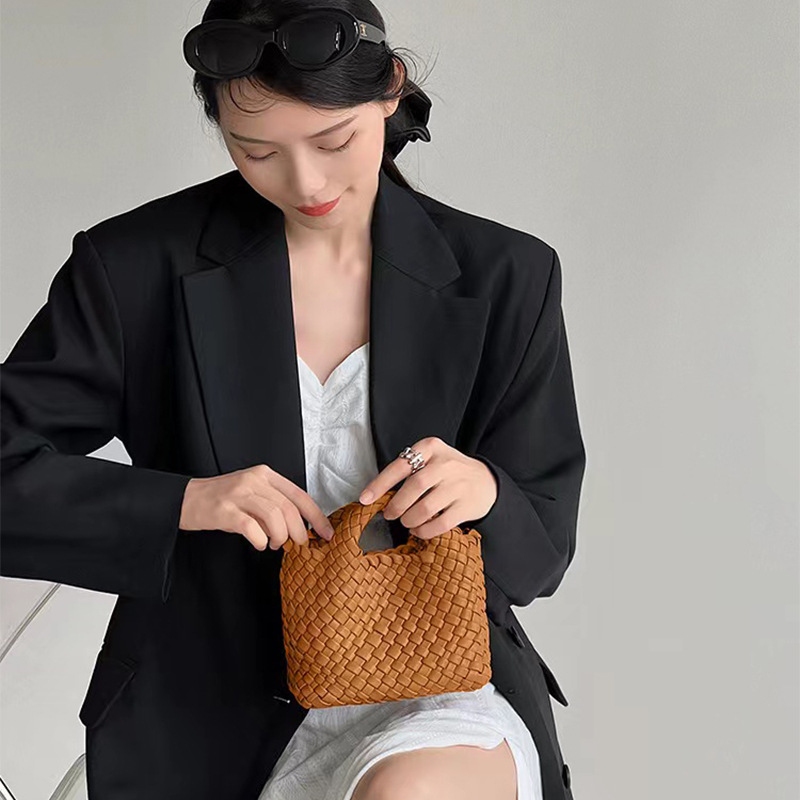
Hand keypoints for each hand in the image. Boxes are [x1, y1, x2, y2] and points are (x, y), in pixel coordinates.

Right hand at [179, 464, 334, 549]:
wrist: (186, 500)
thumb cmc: (223, 501)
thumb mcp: (252, 494)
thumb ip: (275, 505)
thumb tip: (301, 528)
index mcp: (265, 475)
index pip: (300, 495)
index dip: (317, 516)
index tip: (327, 533)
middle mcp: (254, 480)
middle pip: (289, 508)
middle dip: (299, 532)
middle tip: (297, 544)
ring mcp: (238, 494)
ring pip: (274, 517)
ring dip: (280, 537)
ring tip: (274, 544)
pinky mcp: (225, 510)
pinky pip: (252, 528)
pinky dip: (260, 540)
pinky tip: (258, 543)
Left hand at [358, 437, 497, 538]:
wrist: (487, 481)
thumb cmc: (450, 472)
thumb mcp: (431, 459)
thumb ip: (409, 470)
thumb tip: (377, 494)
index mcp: (431, 448)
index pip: (400, 465)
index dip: (380, 484)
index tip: (365, 499)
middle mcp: (446, 464)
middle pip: (414, 487)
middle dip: (396, 505)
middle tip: (389, 514)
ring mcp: (458, 485)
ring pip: (426, 508)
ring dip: (409, 520)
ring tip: (406, 521)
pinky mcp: (467, 506)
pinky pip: (439, 524)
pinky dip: (424, 530)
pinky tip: (419, 529)